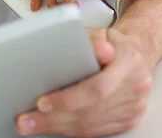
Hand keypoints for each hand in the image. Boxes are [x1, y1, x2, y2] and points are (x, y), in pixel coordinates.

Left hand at [16, 27, 151, 136]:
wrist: (134, 54)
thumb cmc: (110, 41)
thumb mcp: (98, 32)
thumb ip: (86, 40)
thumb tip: (80, 46)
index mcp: (128, 60)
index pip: (96, 87)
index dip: (68, 98)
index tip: (42, 102)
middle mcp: (134, 86)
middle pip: (91, 111)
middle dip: (55, 117)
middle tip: (27, 119)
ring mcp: (133, 106)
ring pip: (92, 125)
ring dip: (59, 127)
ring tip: (33, 124)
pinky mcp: (128, 119)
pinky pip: (98, 131)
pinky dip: (73, 130)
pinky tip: (54, 126)